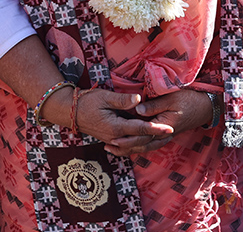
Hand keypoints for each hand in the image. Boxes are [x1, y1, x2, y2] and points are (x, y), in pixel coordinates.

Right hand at [44, 88, 172, 156]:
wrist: (70, 111)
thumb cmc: (87, 101)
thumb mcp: (104, 97)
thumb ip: (122, 100)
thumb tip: (139, 100)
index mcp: (115, 127)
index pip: (140, 129)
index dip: (156, 129)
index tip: (170, 128)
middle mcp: (115, 138)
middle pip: (140, 140)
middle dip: (156, 138)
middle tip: (172, 133)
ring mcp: (112, 141)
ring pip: (135, 146)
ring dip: (149, 143)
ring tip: (163, 138)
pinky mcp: (110, 140)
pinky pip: (127, 146)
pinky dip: (138, 145)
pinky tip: (145, 141)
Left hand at [110, 89, 212, 154]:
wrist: (205, 107)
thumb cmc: (189, 100)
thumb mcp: (172, 98)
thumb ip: (154, 105)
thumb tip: (137, 110)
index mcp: (163, 126)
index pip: (142, 135)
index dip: (127, 137)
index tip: (113, 137)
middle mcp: (163, 135)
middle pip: (141, 145)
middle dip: (124, 147)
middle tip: (108, 146)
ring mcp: (164, 137)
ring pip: (145, 147)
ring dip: (129, 149)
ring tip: (113, 149)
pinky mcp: (164, 135)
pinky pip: (149, 144)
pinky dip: (138, 146)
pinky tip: (128, 146)